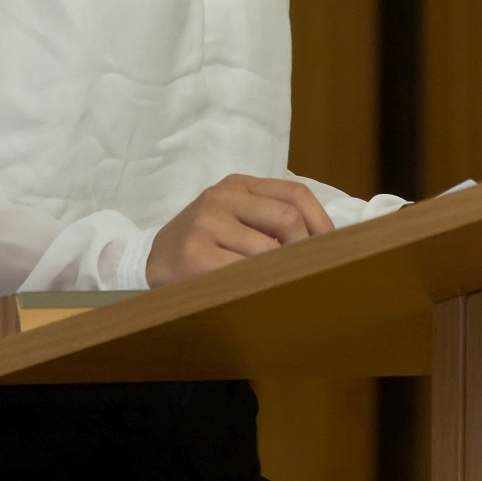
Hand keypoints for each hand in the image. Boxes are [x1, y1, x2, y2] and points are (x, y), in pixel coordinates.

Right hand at [146, 175, 334, 285]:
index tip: (333, 250)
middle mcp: (221, 197)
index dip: (321, 224)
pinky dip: (258, 287)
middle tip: (307, 275)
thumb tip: (327, 244)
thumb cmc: (204, 244)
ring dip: (281, 274)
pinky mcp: (193, 255)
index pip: (295, 194)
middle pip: (288, 220)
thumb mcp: (235, 219)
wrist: (148, 262)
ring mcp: (205, 224)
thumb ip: (271, 220)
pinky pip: (243, 274)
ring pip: (268, 252)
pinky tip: (258, 295)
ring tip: (281, 288)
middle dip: (304, 252)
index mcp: (238, 185)